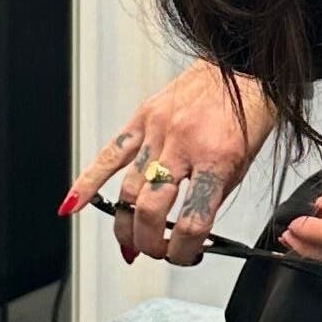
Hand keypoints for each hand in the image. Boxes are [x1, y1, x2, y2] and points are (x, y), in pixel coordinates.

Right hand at [65, 63, 277, 266]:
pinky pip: (110, 154)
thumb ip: (212, 196)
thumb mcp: (244, 162)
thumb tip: (189, 231)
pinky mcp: (143, 117)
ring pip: (128, 189)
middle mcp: (183, 144)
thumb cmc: (248, 111)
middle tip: (153, 251)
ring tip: (129, 240)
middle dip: (149, 241)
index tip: (184, 256)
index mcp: (216, 158)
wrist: (241, 64)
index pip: (191, 222)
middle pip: (151, 209)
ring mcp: (158, 129)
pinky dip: (88, 182)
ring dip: (125, 223)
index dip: (184, 251)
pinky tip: (73, 204)